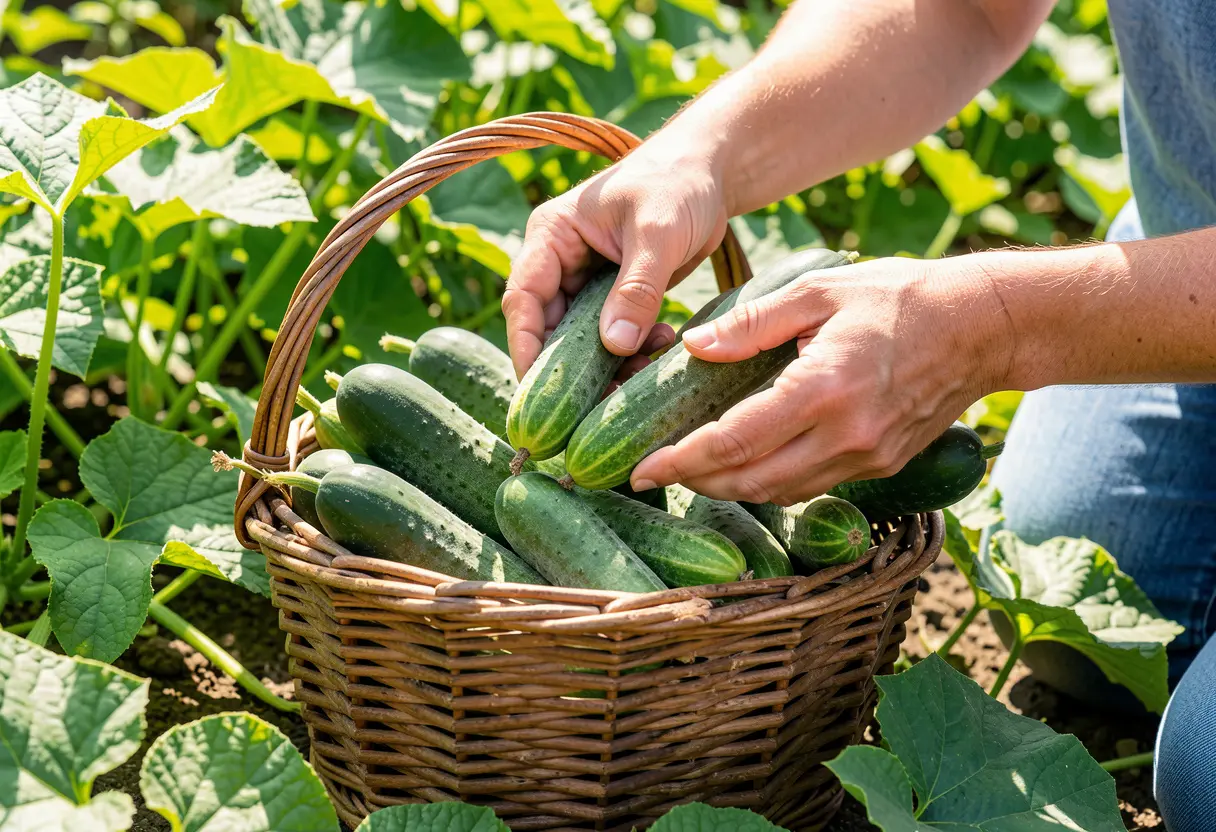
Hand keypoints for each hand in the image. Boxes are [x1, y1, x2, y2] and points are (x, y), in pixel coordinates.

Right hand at [502, 135, 728, 378]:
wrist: (711, 172)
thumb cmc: (678, 184)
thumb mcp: (658, 233)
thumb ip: (637, 288)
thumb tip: (614, 345)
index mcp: (552, 236)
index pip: (523, 299)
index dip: (525, 345)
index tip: (537, 391)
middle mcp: (561, 262)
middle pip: (550, 329)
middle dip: (573, 370)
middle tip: (599, 405)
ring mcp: (587, 282)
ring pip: (582, 340)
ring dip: (609, 363)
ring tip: (644, 372)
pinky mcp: (615, 297)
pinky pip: (613, 336)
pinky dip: (633, 350)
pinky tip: (661, 346)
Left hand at [629, 255, 1013, 503]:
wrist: (982, 326)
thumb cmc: (898, 297)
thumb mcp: (819, 291)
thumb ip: (753, 323)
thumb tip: (694, 348)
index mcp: (824, 388)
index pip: (735, 441)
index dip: (681, 461)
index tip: (641, 470)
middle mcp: (846, 436)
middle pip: (751, 481)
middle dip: (697, 482)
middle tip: (655, 474)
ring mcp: (868, 457)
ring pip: (781, 492)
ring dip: (732, 487)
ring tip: (692, 470)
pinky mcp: (882, 465)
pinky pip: (812, 486)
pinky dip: (771, 481)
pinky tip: (747, 463)